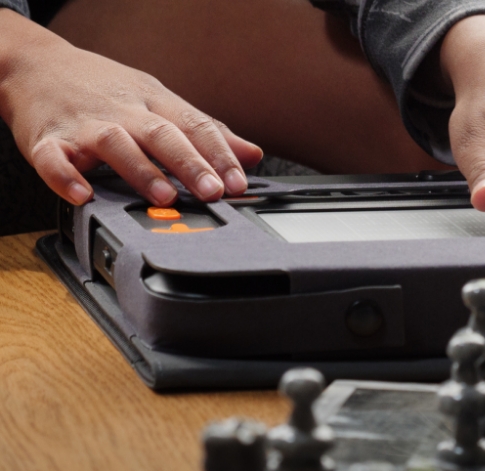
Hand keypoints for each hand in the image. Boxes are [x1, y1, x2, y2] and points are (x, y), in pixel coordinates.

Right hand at [0, 10, 261, 205]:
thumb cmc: (106, 89)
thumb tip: (253, 154)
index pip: (195, 125)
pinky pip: (53, 158)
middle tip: (214, 191)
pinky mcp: (46, 139)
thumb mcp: (160, 101)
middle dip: (191, 163)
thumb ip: (205, 131)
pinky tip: (82, 195)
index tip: (239, 182)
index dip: (220, 154)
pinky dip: (65, 176)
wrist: (36, 64)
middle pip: (162, 134)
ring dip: (141, 170)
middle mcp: (124, 112)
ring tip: (164, 197)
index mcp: (155, 102)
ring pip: (115, 143)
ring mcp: (84, 124)